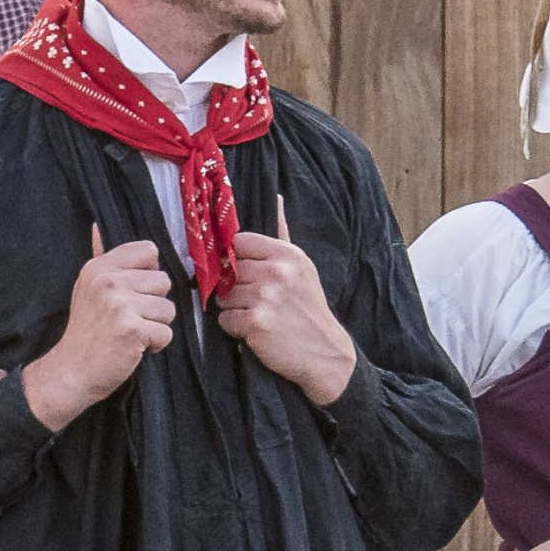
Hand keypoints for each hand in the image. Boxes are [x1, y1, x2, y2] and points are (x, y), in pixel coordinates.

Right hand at [20, 223, 174, 433]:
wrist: (70, 372)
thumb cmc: (85, 332)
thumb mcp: (87, 288)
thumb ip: (100, 259)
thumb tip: (97, 227)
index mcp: (100, 267)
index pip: (149, 251)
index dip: (149, 274)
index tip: (134, 292)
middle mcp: (108, 281)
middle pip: (163, 281)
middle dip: (154, 305)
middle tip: (130, 320)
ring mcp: (120, 305)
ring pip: (169, 309)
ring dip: (156, 326)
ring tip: (132, 334)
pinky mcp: (131, 329)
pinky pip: (166, 333)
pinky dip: (155, 346)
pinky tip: (134, 348)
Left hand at [216, 197, 355, 404]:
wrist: (326, 352)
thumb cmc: (309, 308)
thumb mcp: (303, 267)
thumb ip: (282, 235)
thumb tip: (275, 198)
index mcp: (287, 254)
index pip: (239, 242)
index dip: (236, 258)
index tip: (245, 272)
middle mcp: (277, 272)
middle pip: (228, 271)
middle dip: (234, 288)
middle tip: (255, 301)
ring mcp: (266, 297)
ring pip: (223, 296)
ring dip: (234, 309)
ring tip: (257, 316)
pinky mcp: (256, 322)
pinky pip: (225, 319)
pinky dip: (234, 328)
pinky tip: (255, 331)